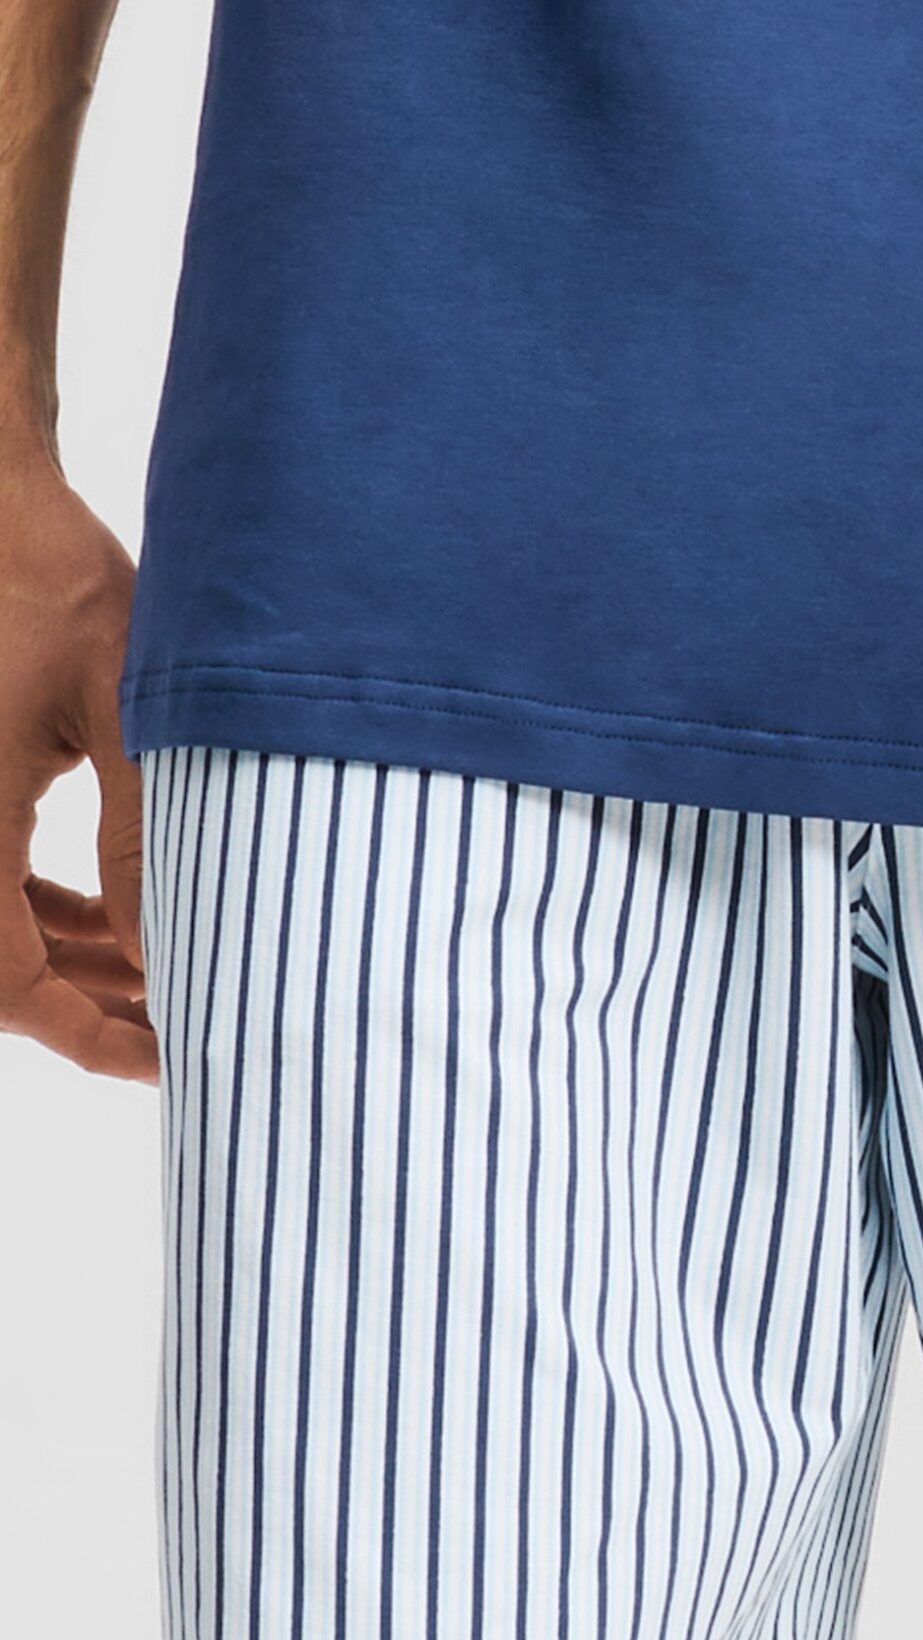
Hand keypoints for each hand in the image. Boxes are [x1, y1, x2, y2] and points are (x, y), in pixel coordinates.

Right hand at [0, 460, 155, 1081]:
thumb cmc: (55, 581)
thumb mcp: (126, 708)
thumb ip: (143, 833)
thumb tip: (165, 950)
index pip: (6, 978)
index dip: (82, 1034)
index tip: (165, 1058)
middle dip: (88, 1010)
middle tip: (186, 1027)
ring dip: (73, 965)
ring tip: (168, 979)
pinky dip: (48, 918)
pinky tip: (119, 925)